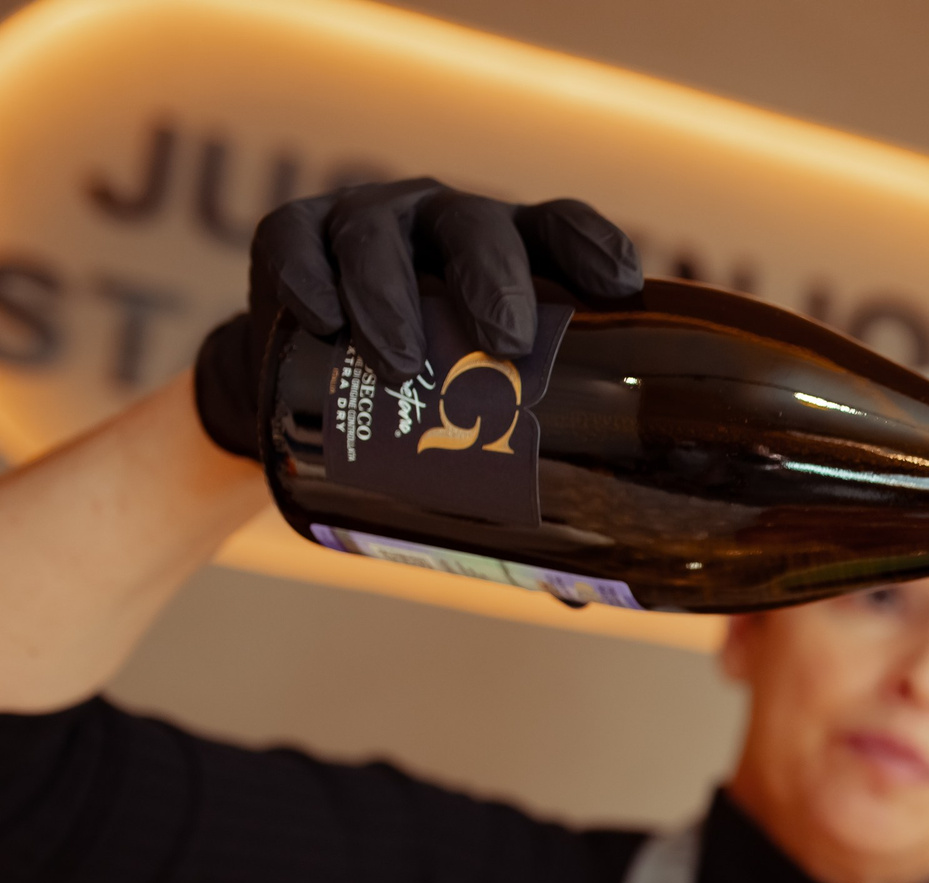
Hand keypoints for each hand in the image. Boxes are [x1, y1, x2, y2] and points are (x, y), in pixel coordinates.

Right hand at [192, 178, 642, 459]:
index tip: (619, 283)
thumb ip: (528, 486)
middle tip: (507, 344)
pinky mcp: (291, 237)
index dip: (589, 244)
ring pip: (379, 238)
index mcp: (511, 255)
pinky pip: (293, 243)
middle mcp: (443, 225)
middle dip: (493, 280)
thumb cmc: (417, 395)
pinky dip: (306, 277)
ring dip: (392, 295)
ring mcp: (366, 223)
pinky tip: (319, 319)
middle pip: (475, 229)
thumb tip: (578, 595)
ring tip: (402, 364)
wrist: (296, 383)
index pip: (557, 229)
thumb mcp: (474, 417)